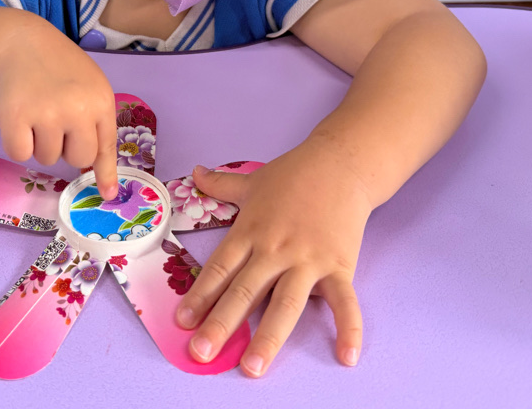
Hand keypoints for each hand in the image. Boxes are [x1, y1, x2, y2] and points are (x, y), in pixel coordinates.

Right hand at [0, 20, 118, 197]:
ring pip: (47, 158)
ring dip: (40, 142)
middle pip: (76, 159)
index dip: (105, 173)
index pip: (105, 147)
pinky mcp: (14, 117)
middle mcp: (77, 109)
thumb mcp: (91, 90)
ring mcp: (45, 113)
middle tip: (56, 120)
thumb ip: (99, 128)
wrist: (22, 43)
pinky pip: (19, 154)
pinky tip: (20, 117)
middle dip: (66, 147)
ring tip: (37, 111)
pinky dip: (17, 142)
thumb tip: (104, 183)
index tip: (107, 194)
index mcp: (100, 101)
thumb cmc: (62, 70)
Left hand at [175, 144, 372, 376]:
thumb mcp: (252, 180)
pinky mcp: (339, 266)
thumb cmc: (294, 174)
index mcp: (251, 231)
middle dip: (221, 323)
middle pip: (244, 291)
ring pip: (285, 303)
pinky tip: (346, 357)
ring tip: (253, 367)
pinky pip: (345, 302)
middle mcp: (275, 249)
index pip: (220, 268)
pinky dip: (349, 329)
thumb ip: (220, 184)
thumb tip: (194, 172)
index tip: (182, 321)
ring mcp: (308, 260)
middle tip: (201, 352)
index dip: (200, 295)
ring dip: (269, 337)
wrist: (341, 165)